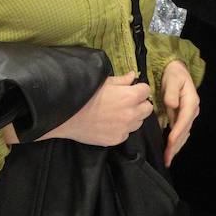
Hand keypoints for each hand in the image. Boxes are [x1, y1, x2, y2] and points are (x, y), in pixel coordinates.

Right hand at [39, 73, 153, 145]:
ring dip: (132, 117)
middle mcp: (131, 114)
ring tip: (117, 113)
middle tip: (127, 102)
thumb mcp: (104, 82)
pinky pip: (126, 133)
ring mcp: (125, 129)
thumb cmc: (85, 95)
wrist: (67, 116)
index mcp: (130, 96)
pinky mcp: (116, 140)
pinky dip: (122, 129)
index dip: (139, 89)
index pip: (146, 90)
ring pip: (138, 122)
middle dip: (140, 103)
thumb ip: (122, 80)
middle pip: (147, 108)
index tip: (131, 89)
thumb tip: (133, 75)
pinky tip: (109, 124)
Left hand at [159, 60, 198, 166]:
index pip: (184, 121)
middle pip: (184, 131)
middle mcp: (192, 110)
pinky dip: (176, 142)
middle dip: (176, 146)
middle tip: (167, 159)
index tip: (170, 144)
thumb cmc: (173, 74)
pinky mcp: (183, 117)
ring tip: (168, 158)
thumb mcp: (172, 79)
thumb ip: (171, 92)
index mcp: (191, 102)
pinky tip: (170, 149)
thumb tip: (172, 105)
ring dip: (176, 147)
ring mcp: (189, 114)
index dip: (177, 134)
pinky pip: (181, 132)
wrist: (176, 70)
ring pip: (184, 134)